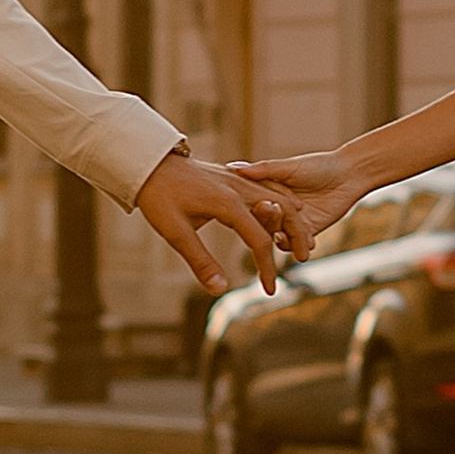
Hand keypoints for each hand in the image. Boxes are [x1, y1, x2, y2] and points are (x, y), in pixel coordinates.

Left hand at [134, 148, 296, 296]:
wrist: (149, 162)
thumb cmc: (159, 198)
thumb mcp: (176, 233)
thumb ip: (201, 262)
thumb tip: (220, 290)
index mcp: (229, 205)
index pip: (259, 241)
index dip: (267, 268)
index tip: (269, 291)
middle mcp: (240, 189)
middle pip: (281, 213)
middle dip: (295, 237)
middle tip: (305, 259)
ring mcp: (238, 179)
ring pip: (277, 197)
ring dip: (291, 218)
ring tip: (302, 237)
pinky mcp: (233, 176)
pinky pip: (266, 187)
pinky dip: (280, 201)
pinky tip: (283, 211)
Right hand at [227, 144, 365, 255]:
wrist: (349, 176)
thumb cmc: (318, 166)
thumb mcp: (288, 166)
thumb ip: (264, 170)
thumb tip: (234, 167)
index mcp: (266, 192)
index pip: (251, 203)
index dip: (252, 206)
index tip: (256, 204)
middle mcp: (276, 209)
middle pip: (262, 222)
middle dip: (265, 221)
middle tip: (270, 213)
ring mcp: (290, 222)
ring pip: (276, 236)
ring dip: (277, 236)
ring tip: (281, 235)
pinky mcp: (306, 232)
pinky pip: (295, 245)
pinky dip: (295, 246)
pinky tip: (299, 243)